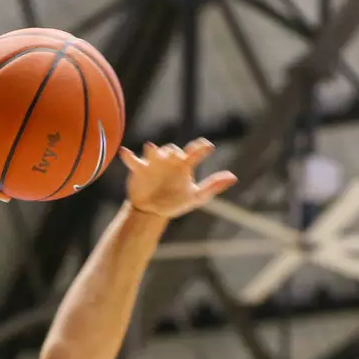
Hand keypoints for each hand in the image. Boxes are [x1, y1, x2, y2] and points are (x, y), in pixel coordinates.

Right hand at [120, 139, 236, 218]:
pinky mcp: (139, 169)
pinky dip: (129, 156)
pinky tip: (125, 153)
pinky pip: (133, 161)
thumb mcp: (196, 197)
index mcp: (185, 164)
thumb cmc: (176, 201)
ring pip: (154, 151)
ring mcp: (153, 164)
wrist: (152, 211)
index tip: (207, 147)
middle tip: (177, 155)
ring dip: (154, 150)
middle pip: (173, 150)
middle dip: (174, 151)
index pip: (195, 151)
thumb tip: (233, 176)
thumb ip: (213, 186)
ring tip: (152, 149)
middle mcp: (169, 160)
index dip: (201, 147)